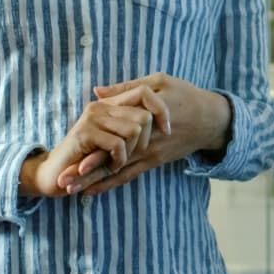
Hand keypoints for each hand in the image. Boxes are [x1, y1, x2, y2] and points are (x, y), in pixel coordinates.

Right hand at [18, 85, 171, 198]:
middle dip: (145, 141)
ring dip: (130, 153)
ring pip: (134, 129)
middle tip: (131, 156)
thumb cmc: (86, 159)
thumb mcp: (113, 141)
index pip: (146, 92)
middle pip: (144, 114)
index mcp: (110, 104)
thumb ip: (131, 126)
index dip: (162, 110)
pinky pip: (118, 144)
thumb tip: (156, 117)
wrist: (53, 175)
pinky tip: (112, 167)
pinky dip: (119, 160)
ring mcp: (92, 117)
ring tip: (118, 163)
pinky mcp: (85, 133)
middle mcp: (102, 105)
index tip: (167, 131)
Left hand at [57, 73, 231, 196]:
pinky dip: (111, 184)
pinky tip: (94, 191)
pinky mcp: (154, 161)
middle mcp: (145, 143)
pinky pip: (130, 176)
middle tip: (62, 183)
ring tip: (70, 191)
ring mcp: (150, 154)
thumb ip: (126, 88)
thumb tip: (96, 91)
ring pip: (117, 172)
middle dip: (85, 173)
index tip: (68, 161)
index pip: (112, 140)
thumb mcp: (159, 82)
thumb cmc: (185, 95)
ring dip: (94, 182)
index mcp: (144, 120)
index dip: (90, 152)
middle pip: (110, 161)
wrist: (211, 119)